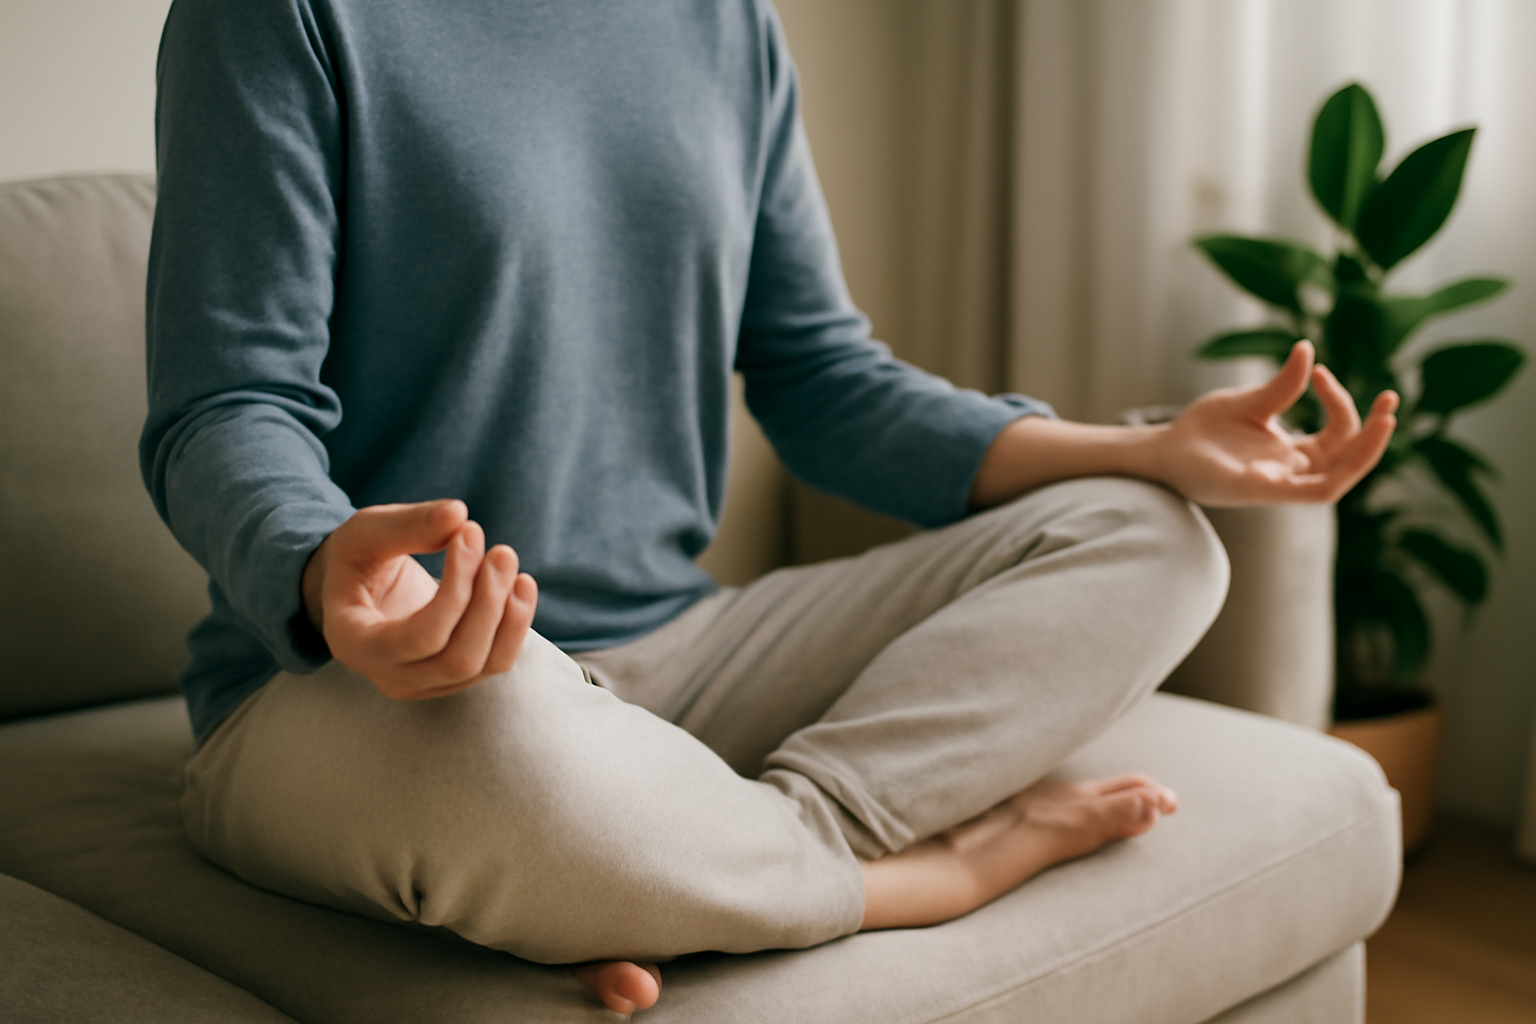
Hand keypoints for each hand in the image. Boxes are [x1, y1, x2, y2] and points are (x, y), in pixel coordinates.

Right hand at [301, 499, 537, 699]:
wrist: (360, 590)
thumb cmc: (358, 559)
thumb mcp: (366, 532)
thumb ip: (406, 524)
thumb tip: (458, 514)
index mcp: (355, 642)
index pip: (421, 638)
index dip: (457, 589)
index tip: (469, 533)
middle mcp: (390, 675)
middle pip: (459, 658)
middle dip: (489, 602)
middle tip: (501, 551)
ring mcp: (425, 683)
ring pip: (486, 664)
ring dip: (510, 613)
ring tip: (508, 562)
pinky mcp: (454, 676)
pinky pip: (497, 660)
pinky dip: (516, 622)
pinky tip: (520, 584)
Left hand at [1153, 340, 1397, 506]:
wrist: (1163, 450)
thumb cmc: (1203, 430)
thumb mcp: (1248, 402)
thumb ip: (1281, 386)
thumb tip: (1308, 349)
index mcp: (1292, 452)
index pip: (1338, 435)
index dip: (1342, 404)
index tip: (1321, 370)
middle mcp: (1290, 471)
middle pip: (1348, 461)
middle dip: (1374, 434)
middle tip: (1391, 399)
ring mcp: (1274, 485)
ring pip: (1334, 483)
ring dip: (1362, 455)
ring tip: (1383, 419)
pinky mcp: (1253, 493)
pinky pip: (1297, 493)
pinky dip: (1312, 476)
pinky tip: (1315, 442)